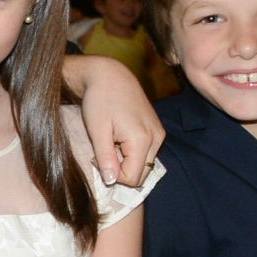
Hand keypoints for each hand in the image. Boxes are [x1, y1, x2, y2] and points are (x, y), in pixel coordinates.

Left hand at [62, 53, 163, 186]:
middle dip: (120, 170)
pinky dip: (132, 153)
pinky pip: (147, 153)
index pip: (131, 178)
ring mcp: (159, 134)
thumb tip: (111, 181)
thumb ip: (106, 158)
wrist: (110, 75)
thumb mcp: (97, 130)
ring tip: (111, 142)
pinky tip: (119, 138)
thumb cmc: (99, 100)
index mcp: (142, 139)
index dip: (112, 174)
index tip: (97, 157)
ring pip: (144, 165)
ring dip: (126, 161)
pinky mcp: (157, 130)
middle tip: (103, 151)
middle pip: (141, 175)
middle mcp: (156, 138)